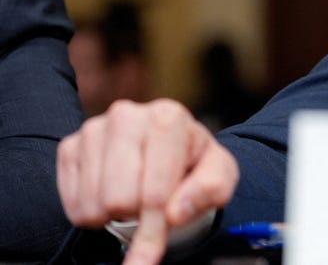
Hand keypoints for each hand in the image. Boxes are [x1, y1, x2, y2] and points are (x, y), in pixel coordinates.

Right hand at [57, 99, 238, 264]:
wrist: (171, 152)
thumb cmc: (195, 164)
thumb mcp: (219, 176)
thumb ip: (210, 191)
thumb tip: (174, 214)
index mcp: (168, 117)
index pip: (155, 190)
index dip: (155, 226)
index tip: (153, 251)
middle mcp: (127, 115)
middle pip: (118, 199)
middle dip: (135, 217)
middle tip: (149, 209)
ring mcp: (93, 129)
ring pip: (92, 204)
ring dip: (113, 216)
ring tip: (133, 200)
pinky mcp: (70, 147)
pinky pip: (72, 204)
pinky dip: (91, 214)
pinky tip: (111, 196)